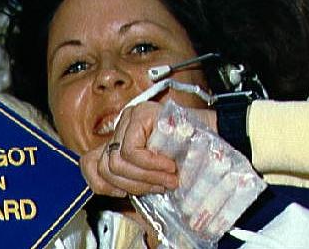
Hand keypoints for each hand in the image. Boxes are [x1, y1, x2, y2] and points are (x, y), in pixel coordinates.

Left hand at [80, 102, 216, 197]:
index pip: (90, 163)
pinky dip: (152, 165)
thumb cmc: (189, 158)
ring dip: (146, 177)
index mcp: (120, 140)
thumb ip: (131, 177)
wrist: (218, 139)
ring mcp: (130, 117)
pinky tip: (170, 165)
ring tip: (169, 178)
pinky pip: (132, 151)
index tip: (127, 194)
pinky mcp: (142, 114)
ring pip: (117, 161)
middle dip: (134, 185)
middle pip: (105, 166)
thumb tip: (109, 189)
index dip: (104, 186)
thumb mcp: (153, 174)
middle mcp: (121, 126)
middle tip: (161, 186)